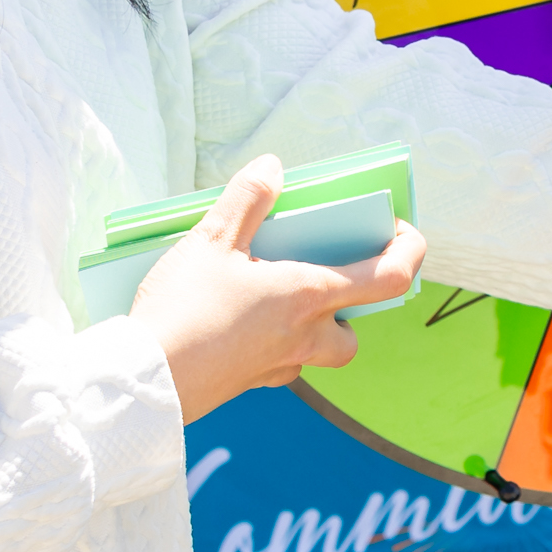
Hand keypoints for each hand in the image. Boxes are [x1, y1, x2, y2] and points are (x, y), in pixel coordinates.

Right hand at [129, 158, 428, 424]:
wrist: (143, 382)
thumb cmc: (181, 310)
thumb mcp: (210, 240)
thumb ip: (246, 200)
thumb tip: (272, 168)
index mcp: (306, 297)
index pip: (388, 278)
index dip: (408, 252)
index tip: (399, 231)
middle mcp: (303, 337)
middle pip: (354, 332)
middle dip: (352, 307)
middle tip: (327, 273)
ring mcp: (276, 366)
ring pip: (318, 354)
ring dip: (313, 328)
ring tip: (277, 294)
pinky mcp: (247, 383)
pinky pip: (279, 364)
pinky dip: (272, 343)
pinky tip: (239, 322)